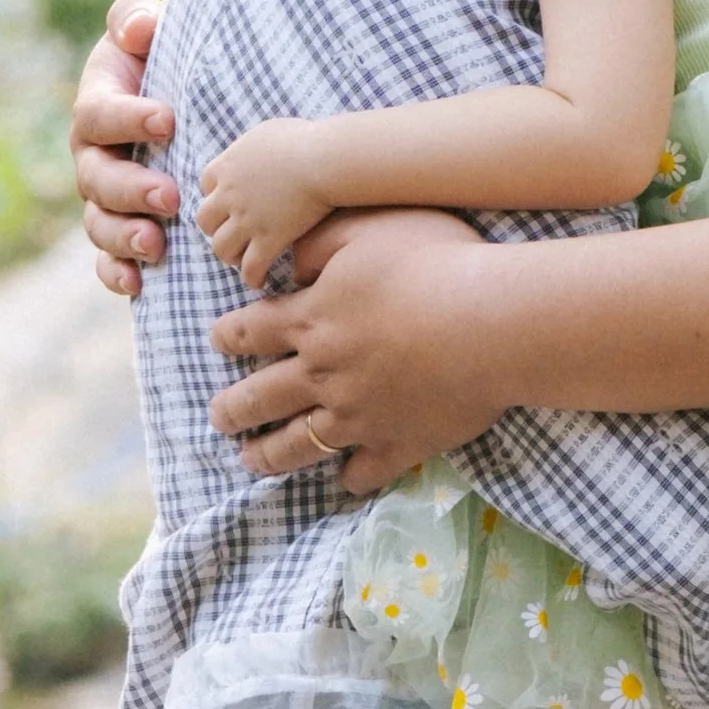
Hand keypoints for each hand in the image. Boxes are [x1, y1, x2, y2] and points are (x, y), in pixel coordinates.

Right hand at [72, 0, 177, 297]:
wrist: (179, 98)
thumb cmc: (162, 58)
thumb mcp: (147, 29)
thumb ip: (135, 20)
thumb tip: (138, 31)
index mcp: (96, 107)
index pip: (98, 115)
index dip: (128, 119)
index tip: (167, 120)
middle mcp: (92, 156)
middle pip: (96, 178)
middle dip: (131, 189)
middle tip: (169, 195)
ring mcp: (103, 197)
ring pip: (100, 223)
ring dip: (125, 237)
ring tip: (157, 245)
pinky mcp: (120, 228)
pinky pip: (106, 259)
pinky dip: (117, 274)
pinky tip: (140, 284)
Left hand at [196, 118, 334, 291]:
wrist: (324, 160)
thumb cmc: (303, 140)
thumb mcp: (266, 132)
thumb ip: (251, 146)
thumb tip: (252, 153)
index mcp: (227, 167)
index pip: (205, 185)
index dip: (215, 195)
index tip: (228, 202)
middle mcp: (229, 195)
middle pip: (205, 220)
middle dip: (215, 228)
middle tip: (230, 233)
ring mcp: (247, 220)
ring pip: (221, 248)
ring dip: (229, 255)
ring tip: (241, 259)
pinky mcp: (268, 239)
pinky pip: (251, 267)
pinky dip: (252, 277)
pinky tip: (260, 280)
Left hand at [208, 209, 504, 487]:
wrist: (492, 323)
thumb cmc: (434, 263)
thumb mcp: (368, 228)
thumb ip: (320, 242)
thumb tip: (289, 263)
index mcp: (313, 319)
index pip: (251, 332)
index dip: (228, 337)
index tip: (216, 342)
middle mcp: (323, 374)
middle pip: (261, 397)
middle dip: (232, 409)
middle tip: (219, 417)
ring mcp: (358, 416)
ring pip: (297, 444)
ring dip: (267, 454)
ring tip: (249, 460)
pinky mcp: (398, 444)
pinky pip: (363, 471)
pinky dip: (349, 478)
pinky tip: (343, 479)